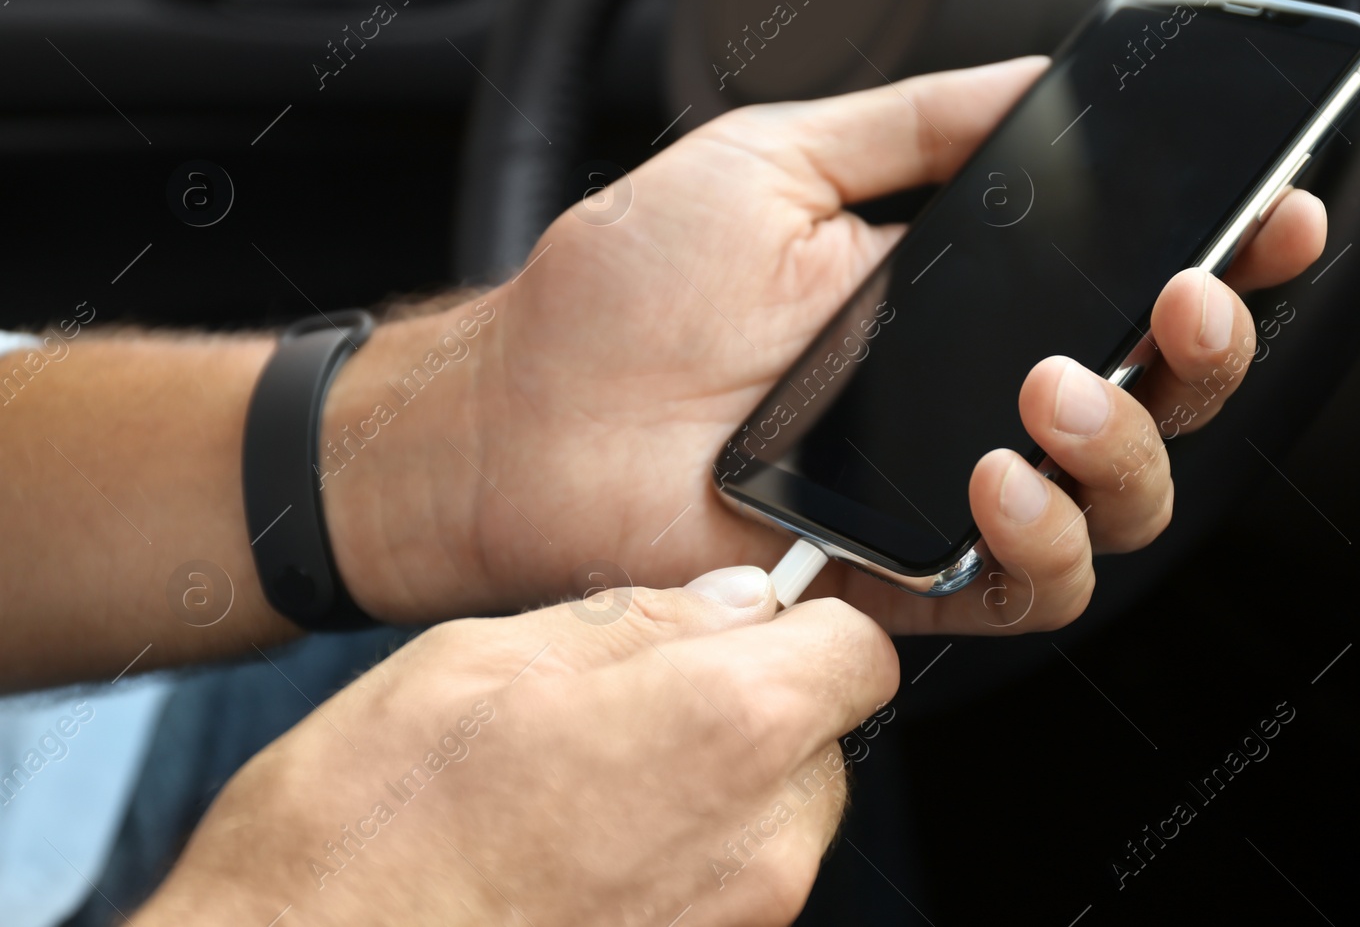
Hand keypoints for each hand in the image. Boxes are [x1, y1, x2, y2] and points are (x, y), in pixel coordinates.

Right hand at [133, 569, 897, 926]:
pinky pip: (726, 888)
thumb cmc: (366, 836)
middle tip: (635, 702)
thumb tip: (734, 602)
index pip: (856, 652)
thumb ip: (638, 622)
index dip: (804, 626)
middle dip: (751, 705)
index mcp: (725, 727)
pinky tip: (577, 849)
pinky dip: (678, 858)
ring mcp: (737, 925)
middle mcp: (761, 842)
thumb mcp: (485, 658)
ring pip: (775, 818)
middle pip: (818, 739)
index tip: (746, 624)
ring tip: (587, 783)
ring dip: (711, 785)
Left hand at [323, 57, 1324, 633]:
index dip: (1221, 255)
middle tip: (1186, 299)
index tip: (1272, 213)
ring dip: (1126, 449)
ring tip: (1057, 389)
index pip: (1123, 284)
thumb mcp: (780, 158)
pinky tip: (995, 478)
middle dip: (1210, 351)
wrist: (519, 416)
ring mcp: (940, 497)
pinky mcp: (899, 582)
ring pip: (1117, 507)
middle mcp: (968, 399)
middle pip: (1156, 402)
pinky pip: (1026, 589)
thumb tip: (1044, 81)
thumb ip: (919, 125)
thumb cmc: (624, 294)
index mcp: (958, 298)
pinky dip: (1040, 540)